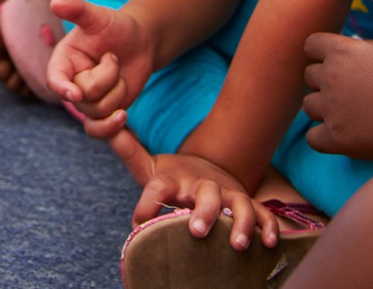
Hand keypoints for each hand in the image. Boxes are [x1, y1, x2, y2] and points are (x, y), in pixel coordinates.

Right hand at [45, 0, 153, 129]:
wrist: (140, 41)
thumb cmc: (116, 25)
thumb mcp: (98, 16)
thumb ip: (77, 9)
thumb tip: (55, 3)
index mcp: (63, 60)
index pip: (54, 79)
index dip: (62, 88)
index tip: (75, 93)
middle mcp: (71, 82)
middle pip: (83, 98)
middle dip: (108, 77)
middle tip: (114, 57)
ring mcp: (87, 100)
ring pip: (98, 112)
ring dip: (118, 92)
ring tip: (120, 73)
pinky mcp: (103, 112)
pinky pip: (100, 131)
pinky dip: (112, 128)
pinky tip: (125, 119)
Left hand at [132, 152, 278, 251]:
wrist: (208, 168)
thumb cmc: (174, 177)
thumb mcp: (149, 166)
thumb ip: (128, 152)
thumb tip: (105, 128)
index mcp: (174, 180)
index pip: (158, 187)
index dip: (147, 203)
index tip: (137, 223)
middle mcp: (201, 186)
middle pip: (205, 194)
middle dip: (203, 211)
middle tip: (196, 229)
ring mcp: (227, 194)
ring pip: (239, 205)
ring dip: (239, 222)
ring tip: (237, 243)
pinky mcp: (245, 204)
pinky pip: (262, 215)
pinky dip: (268, 227)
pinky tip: (267, 244)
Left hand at [301, 32, 372, 162]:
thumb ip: (364, 48)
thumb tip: (348, 47)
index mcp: (344, 52)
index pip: (311, 45)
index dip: (323, 54)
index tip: (337, 63)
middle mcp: (332, 77)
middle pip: (310, 76)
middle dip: (327, 82)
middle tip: (354, 93)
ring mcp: (332, 109)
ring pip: (309, 106)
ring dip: (325, 109)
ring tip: (353, 115)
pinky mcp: (336, 138)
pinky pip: (312, 138)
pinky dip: (324, 138)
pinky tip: (345, 136)